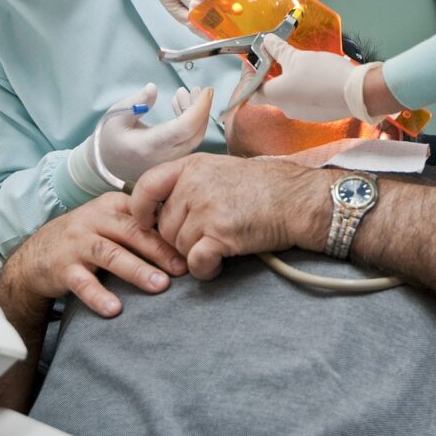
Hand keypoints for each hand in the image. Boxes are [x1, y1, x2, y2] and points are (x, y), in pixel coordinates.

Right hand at [8, 191, 187, 316]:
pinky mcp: (62, 268)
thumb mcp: (108, 221)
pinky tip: (115, 310)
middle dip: (158, 250)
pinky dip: (99, 296)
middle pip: (130, 232)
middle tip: (182, 268)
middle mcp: (94, 220)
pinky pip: (82, 282)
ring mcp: (77, 243)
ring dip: (136, 270)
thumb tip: (184, 235)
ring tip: (160, 286)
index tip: (190, 245)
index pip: (143, 213)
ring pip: (110, 254)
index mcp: (111, 205)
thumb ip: (139, 224)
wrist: (35, 254)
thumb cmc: (84, 237)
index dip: (167, 229)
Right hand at [97, 83, 212, 182]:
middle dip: (202, 109)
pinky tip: (180, 105)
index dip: (199, 108)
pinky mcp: (172, 160)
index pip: (184, 127)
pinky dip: (190, 122)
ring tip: (185, 93)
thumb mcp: (116, 116)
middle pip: (195, 133)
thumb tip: (153, 88)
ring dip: (196, 114)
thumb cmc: (110, 138)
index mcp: (149, 145)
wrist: (106, 164)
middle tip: (200, 89)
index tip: (206, 90)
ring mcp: (170, 161)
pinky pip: (189, 141)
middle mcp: (164, 157)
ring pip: (194, 137)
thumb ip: (135, 102)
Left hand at [131, 153, 334, 279]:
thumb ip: (190, 182)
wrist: (296, 199)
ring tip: (216, 249)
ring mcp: (206, 209)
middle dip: (178, 239)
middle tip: (202, 240)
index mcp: (192, 166)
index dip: (139, 208)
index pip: (146, 185)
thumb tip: (163, 207)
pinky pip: (195, 262)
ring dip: (194, 254)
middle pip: (163, 225)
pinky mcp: (220, 234)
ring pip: (178, 246)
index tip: (144, 222)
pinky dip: (204, 270)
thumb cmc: (264, 186)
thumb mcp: (220, 169)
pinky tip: (216, 265)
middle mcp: (194, 185)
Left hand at [254, 35, 354, 121]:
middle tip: (275, 57)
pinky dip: (302, 87)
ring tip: (296, 63)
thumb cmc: (324, 76)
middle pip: (269, 92)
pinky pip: (303, 100)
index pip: (250, 92)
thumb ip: (278, 49)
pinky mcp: (317, 114)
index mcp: (276, 96)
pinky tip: (312, 75)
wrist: (358, 93)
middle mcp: (286, 108)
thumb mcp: (297, 57)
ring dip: (288, 80)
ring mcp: (302, 114)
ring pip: (287, 95)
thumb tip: (267, 42)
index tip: (253, 63)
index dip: (248, 77)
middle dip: (270, 74)